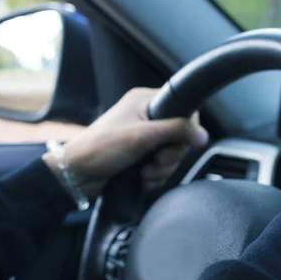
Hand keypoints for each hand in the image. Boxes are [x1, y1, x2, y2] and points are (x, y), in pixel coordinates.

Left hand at [43, 88, 208, 196]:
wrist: (77, 174)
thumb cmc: (101, 149)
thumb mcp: (143, 136)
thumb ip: (176, 131)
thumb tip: (203, 135)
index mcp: (145, 100)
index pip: (184, 109)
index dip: (187, 129)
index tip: (178, 142)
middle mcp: (147, 116)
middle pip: (181, 136)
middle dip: (171, 155)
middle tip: (155, 160)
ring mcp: (144, 137)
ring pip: (172, 155)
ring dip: (162, 169)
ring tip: (144, 173)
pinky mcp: (141, 155)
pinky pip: (162, 166)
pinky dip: (155, 176)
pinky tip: (142, 179)